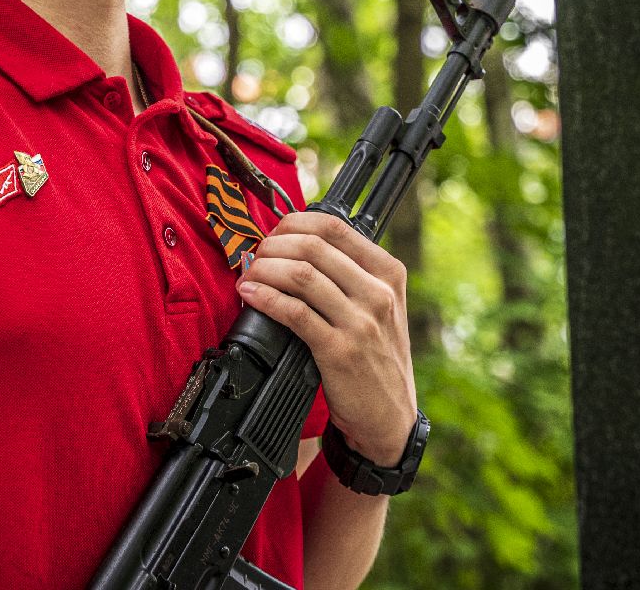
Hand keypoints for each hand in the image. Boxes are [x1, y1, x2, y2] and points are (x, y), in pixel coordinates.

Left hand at [236, 211, 416, 465]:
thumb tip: (296, 245)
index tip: (274, 233)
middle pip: (313, 246)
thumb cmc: (377, 357)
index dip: (294, 223)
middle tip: (255, 255)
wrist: (391, 416)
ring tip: (248, 274)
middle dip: (273, 245)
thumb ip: (351, 275)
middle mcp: (378, 293)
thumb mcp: (380, 307)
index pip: (335, 226)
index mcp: (388, 273)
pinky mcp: (340, 351)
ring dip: (265, 269)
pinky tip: (251, 295)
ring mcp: (361, 322)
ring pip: (302, 275)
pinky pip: (294, 313)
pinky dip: (266, 298)